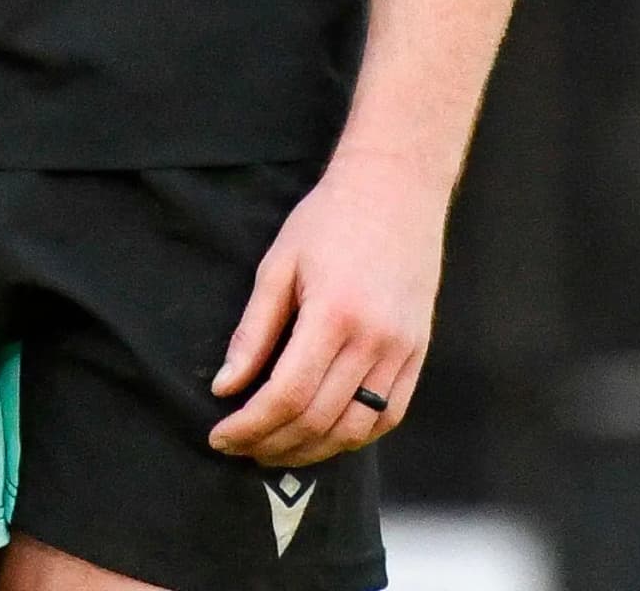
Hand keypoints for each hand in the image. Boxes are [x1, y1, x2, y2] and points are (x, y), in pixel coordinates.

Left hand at [207, 149, 446, 466]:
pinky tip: (324, 436)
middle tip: (240, 448)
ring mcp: (402, 349)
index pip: (287, 394)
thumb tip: (226, 386)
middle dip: (272, 443)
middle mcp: (374, 339)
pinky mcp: (418, 352)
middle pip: (318, 419)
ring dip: (311, 451)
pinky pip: (389, 416)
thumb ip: (252, 331)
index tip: (221, 436)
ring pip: (355, 429)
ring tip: (276, 449)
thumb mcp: (278, 265)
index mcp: (333, 313)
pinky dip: (354, 437)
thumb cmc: (329, 219)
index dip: (250, 425)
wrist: (396, 188)